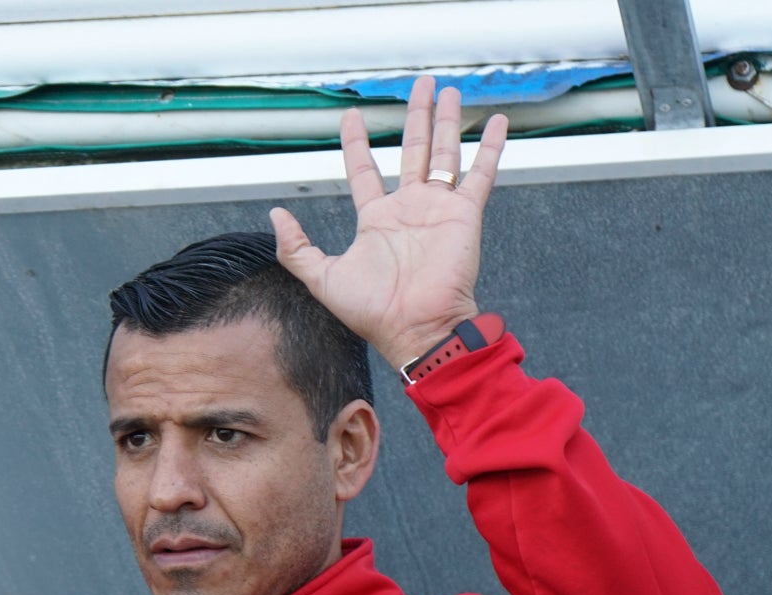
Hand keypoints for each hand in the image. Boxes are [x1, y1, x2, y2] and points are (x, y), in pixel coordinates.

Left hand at [270, 75, 508, 371]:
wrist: (418, 330)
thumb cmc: (374, 313)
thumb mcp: (322, 279)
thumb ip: (297, 248)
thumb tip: (276, 217)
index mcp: (377, 220)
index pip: (365, 171)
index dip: (356, 143)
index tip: (352, 117)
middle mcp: (408, 209)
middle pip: (411, 150)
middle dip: (414, 116)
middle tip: (418, 87)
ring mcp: (438, 209)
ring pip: (443, 153)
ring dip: (445, 121)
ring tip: (446, 91)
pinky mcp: (464, 215)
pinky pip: (480, 174)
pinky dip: (490, 148)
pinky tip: (495, 123)